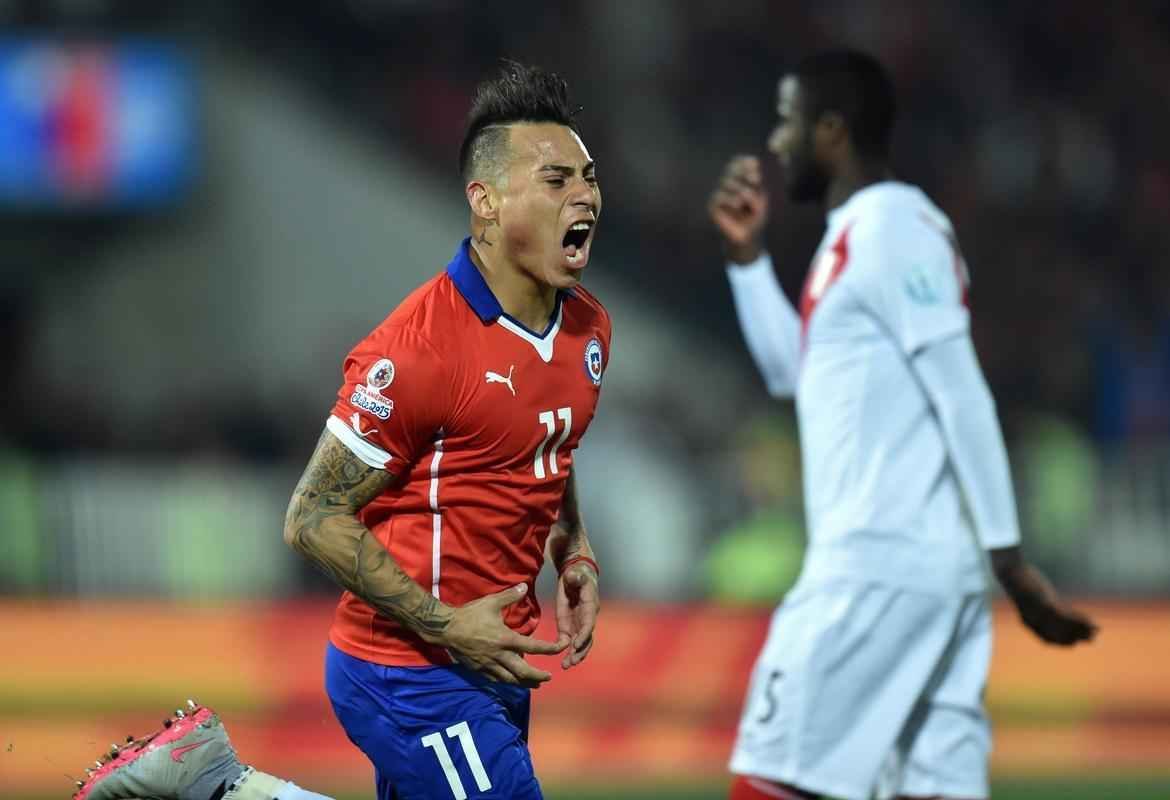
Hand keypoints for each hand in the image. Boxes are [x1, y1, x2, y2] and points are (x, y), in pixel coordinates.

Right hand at [440, 584, 566, 686]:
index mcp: (506, 639)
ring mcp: (489, 665)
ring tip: (535, 684)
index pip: (534, 647)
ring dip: (525, 683)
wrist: (446, 629)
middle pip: (524, 672)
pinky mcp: (479, 670)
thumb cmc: (470, 615)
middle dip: (538, 676)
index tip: (561, 648)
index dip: (550, 648)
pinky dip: (507, 681)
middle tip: (549, 677)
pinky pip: (496, 680)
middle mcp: (500, 656)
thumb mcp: (491, 602)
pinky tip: (512, 680)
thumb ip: (510, 596)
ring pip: (511, 680)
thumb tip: (525, 585)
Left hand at [555, 562, 598, 669]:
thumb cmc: (577, 574)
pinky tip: (561, 658)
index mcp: (590, 606)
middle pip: (586, 638)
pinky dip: (566, 650)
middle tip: (571, 662)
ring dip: (574, 655)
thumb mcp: (576, 574)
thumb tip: (574, 576)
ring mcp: (578, 624)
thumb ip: (575, 577)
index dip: (584, 635)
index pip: (588, 623)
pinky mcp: (569, 625)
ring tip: (566, 665)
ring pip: (579, 643)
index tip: (576, 645)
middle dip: (580, 651)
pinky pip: (569, 640)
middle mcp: (586, 618)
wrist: (575, 577)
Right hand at [708, 155, 769, 263]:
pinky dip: (731, 200)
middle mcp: (727, 183)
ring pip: (727, 182)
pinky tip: (738, 206)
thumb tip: (749, 168)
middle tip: (754, 188)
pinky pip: (720, 196)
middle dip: (746, 178)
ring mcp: (718, 193)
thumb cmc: (756, 216)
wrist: (749, 236)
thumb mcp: (761, 196)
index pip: (738, 161)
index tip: (757, 178)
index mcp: (739, 178)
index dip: (746, 165)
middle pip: (733, 169)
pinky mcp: (712, 206)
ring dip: (742, 192)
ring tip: (746, 204)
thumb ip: (754, 182)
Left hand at [998, 561, 1097, 645]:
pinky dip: (1080, 620)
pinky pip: (1066, 617)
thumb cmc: (1021, 583)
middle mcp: (1033, 622)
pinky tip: (1090, 620)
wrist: (1011, 572)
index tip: (1075, 643)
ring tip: (1096, 631)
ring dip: (1082, 631)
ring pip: (1065, 628)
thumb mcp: (1029, 598)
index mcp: (1028, 623)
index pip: (1048, 639)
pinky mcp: (1045, 603)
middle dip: (1076, 638)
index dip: (1063, 642)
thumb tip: (1052, 608)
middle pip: (1059, 636)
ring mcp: (1039, 614)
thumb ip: (1040, 605)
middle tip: (1092, 639)